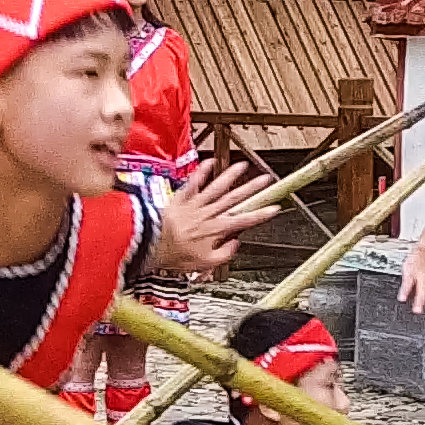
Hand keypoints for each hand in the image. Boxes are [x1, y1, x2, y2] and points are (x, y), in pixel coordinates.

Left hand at [152, 158, 281, 276]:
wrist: (150, 244)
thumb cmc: (174, 254)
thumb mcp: (205, 263)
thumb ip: (224, 254)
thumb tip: (234, 244)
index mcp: (216, 230)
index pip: (244, 220)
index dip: (261, 214)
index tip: (274, 207)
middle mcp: (208, 214)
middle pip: (235, 199)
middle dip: (253, 189)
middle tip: (266, 180)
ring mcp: (195, 204)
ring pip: (217, 187)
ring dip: (231, 176)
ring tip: (243, 165)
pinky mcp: (181, 199)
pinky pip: (194, 183)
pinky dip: (202, 172)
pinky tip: (211, 162)